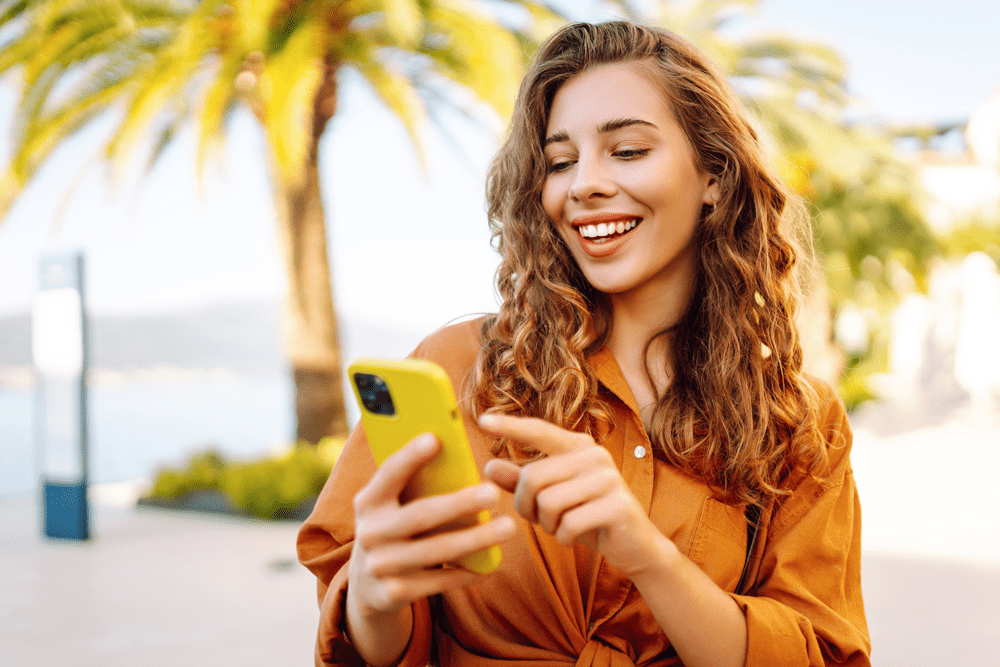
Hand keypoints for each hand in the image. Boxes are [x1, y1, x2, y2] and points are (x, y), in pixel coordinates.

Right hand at [348, 433, 514, 617]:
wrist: (366, 586)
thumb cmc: (394, 528)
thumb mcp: (391, 507)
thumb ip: (413, 486)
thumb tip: (457, 459)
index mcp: (368, 501)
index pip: (389, 474)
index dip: (410, 456)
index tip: (435, 438)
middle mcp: (369, 532)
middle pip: (421, 515)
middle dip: (460, 504)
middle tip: (494, 494)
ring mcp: (380, 565)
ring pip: (437, 551)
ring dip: (476, 539)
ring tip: (508, 528)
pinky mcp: (393, 593)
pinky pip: (438, 581)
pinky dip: (465, 572)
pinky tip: (488, 565)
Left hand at [480, 414, 660, 577]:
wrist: (635, 545)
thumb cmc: (587, 516)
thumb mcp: (551, 498)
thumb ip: (521, 481)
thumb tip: (490, 467)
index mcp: (579, 446)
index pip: (539, 431)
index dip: (511, 426)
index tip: (482, 420)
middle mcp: (596, 455)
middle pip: (533, 477)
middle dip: (527, 505)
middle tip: (539, 519)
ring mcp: (609, 478)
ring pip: (548, 502)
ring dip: (547, 524)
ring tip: (561, 526)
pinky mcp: (618, 505)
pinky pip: (568, 523)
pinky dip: (563, 537)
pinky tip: (575, 536)